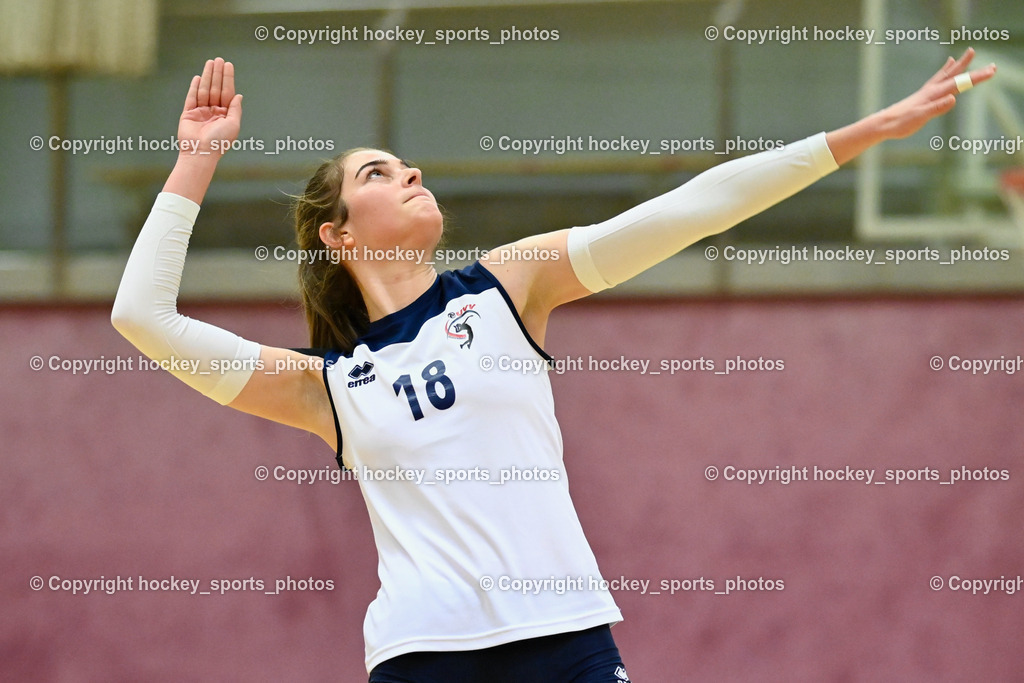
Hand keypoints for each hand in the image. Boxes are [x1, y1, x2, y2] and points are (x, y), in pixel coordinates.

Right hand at [177, 58, 241, 157]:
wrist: (201, 152)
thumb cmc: (220, 141)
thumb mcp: (233, 124)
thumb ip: (235, 109)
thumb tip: (239, 95)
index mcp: (225, 115)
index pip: (227, 93)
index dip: (228, 79)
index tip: (228, 65)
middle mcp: (213, 113)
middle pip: (216, 89)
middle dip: (218, 74)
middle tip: (219, 59)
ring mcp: (201, 112)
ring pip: (205, 90)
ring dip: (208, 76)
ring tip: (210, 63)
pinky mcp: (188, 114)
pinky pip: (192, 98)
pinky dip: (195, 87)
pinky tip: (199, 77)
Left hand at [878, 47, 995, 139]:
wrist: (883, 124)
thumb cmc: (901, 123)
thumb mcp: (921, 117)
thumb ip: (937, 108)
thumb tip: (953, 98)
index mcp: (934, 94)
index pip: (960, 84)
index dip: (977, 78)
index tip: (992, 71)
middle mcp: (931, 90)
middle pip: (955, 76)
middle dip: (973, 69)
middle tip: (990, 64)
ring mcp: (926, 92)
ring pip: (946, 75)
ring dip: (958, 65)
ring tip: (966, 55)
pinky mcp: (921, 96)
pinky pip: (936, 79)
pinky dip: (944, 71)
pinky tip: (945, 69)